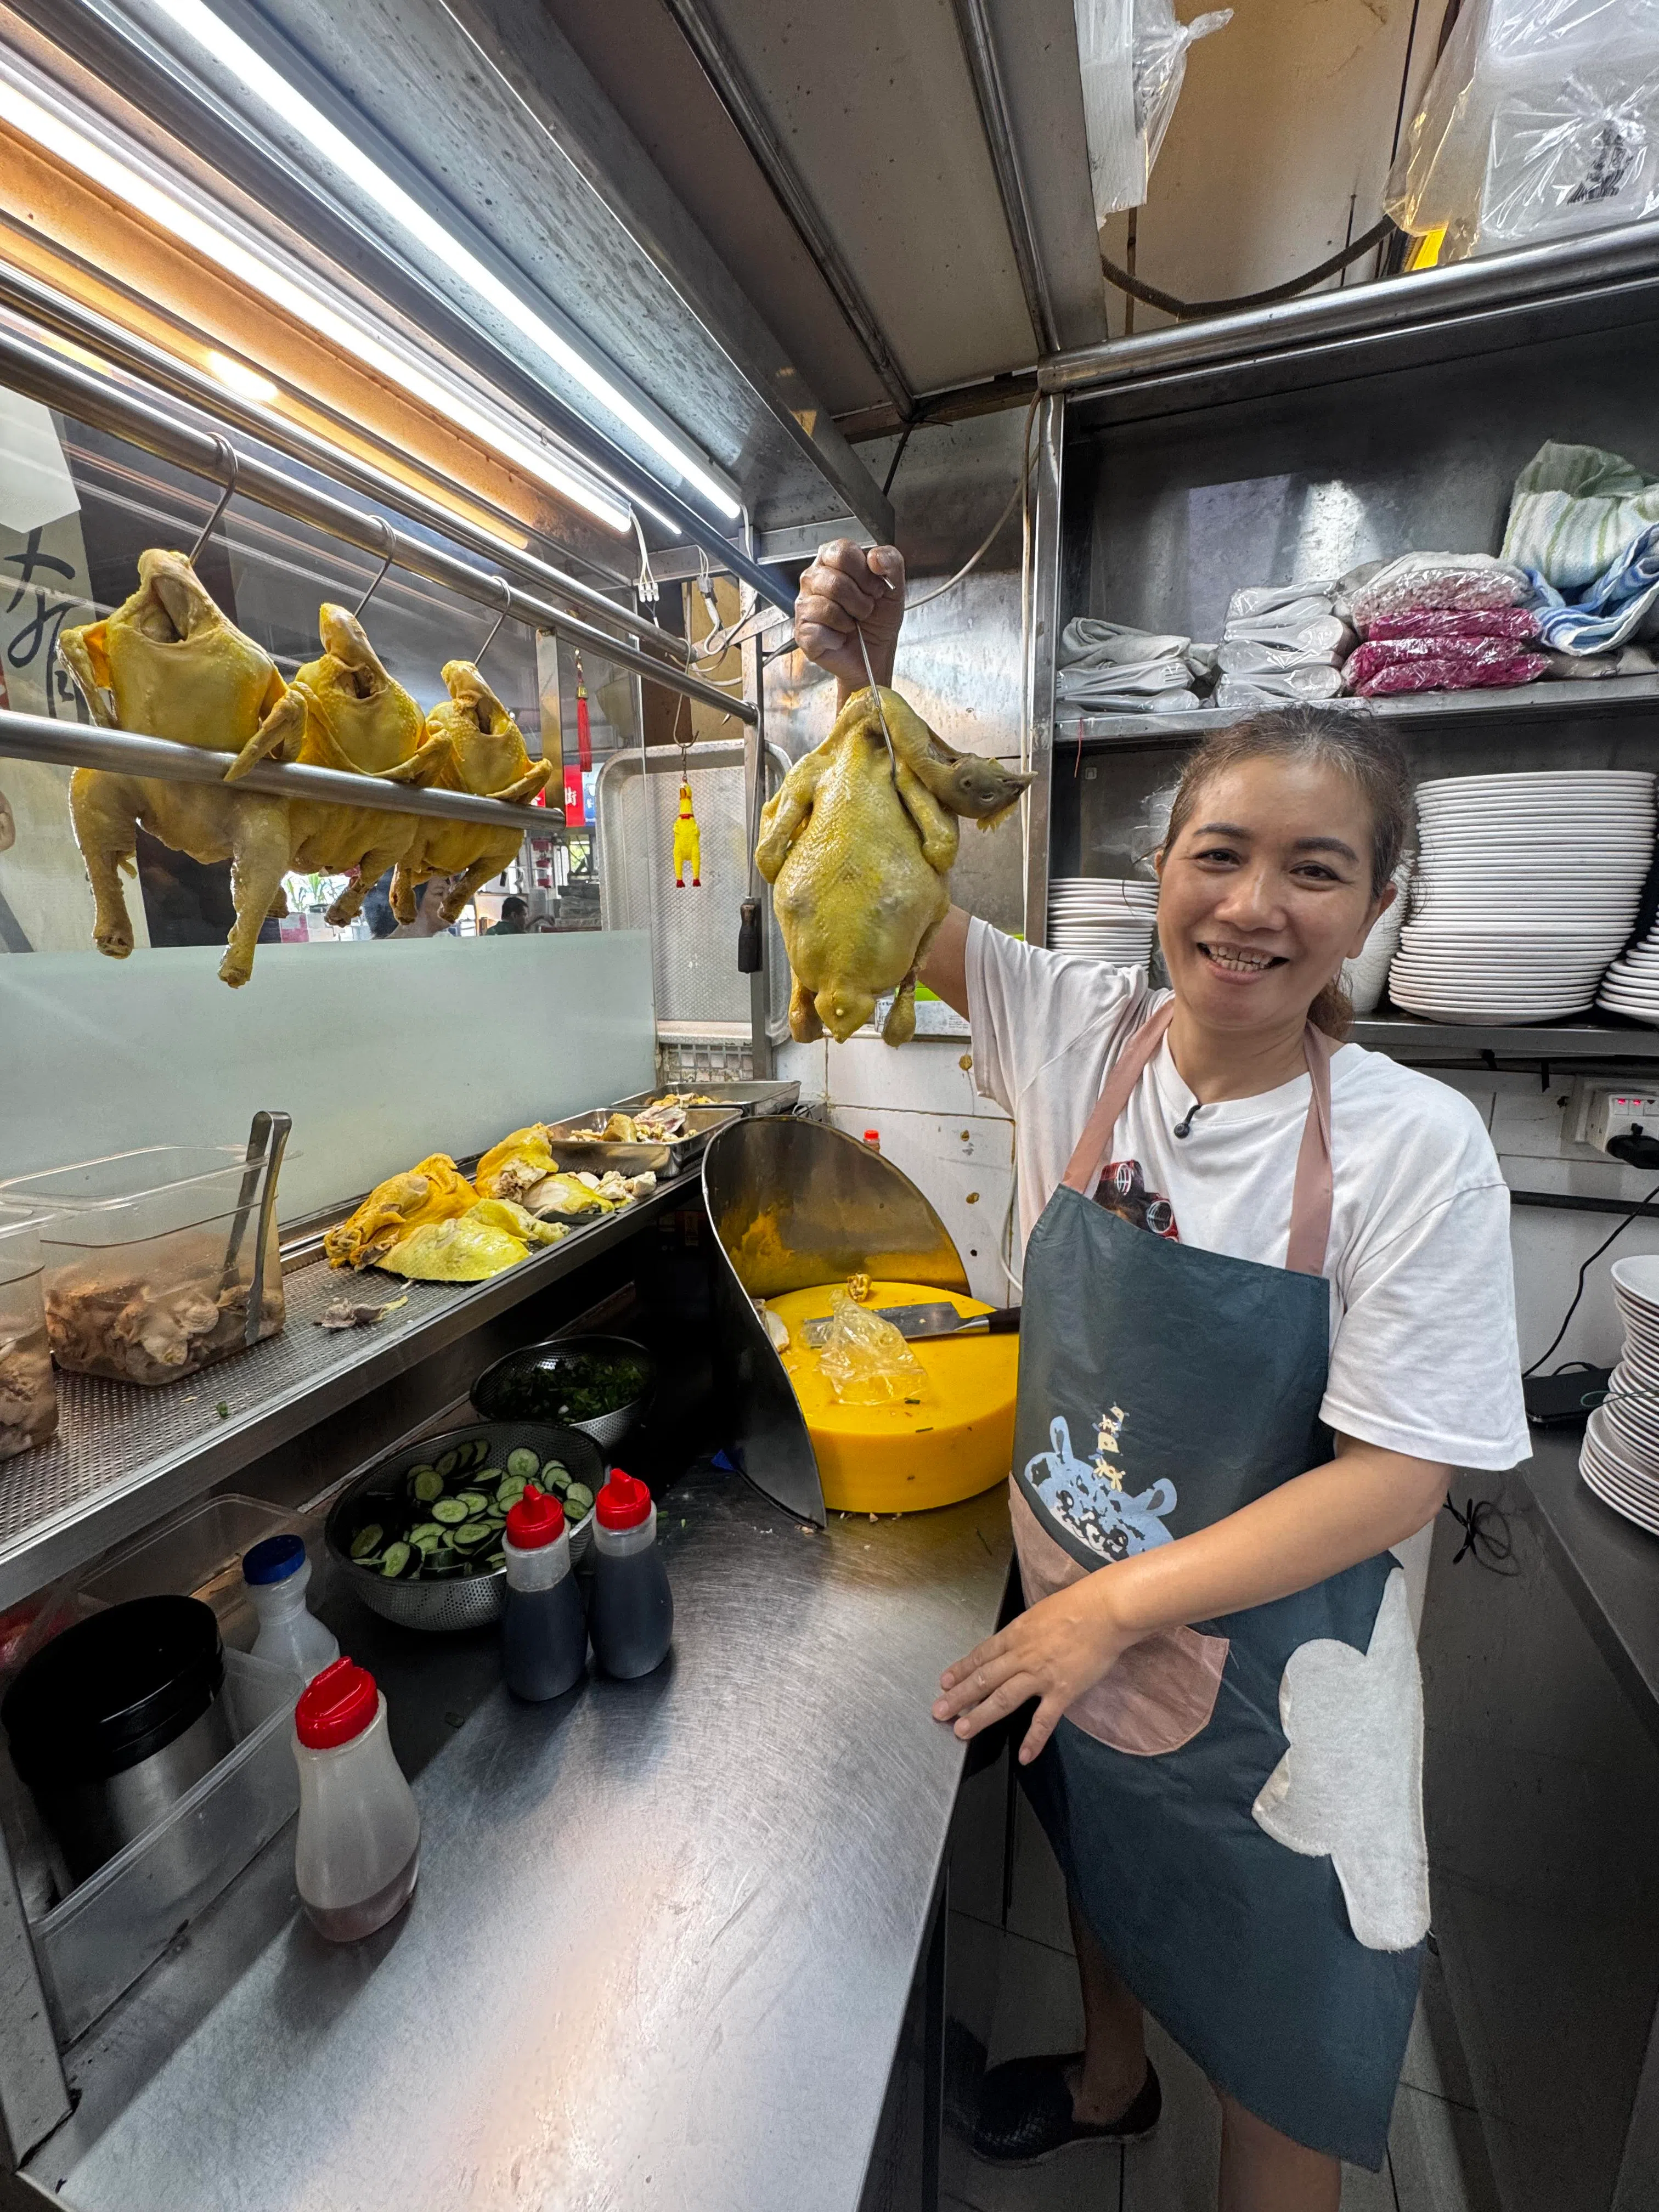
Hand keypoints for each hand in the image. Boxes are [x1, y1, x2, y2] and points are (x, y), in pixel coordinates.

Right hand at [795, 540, 905, 699]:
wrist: (875, 653)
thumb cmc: (878, 619)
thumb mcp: (895, 587)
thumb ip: (891, 562)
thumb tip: (875, 557)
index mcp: (833, 560)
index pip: (842, 551)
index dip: (863, 573)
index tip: (874, 588)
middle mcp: (814, 578)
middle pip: (833, 580)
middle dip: (859, 600)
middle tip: (865, 609)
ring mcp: (804, 604)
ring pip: (825, 605)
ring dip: (849, 619)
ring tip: (853, 623)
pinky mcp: (802, 630)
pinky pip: (819, 630)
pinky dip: (838, 637)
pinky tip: (840, 636)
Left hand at [933, 1575, 1138, 1764]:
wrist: (1105, 1610)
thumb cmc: (1078, 1605)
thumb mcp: (1040, 1613)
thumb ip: (1025, 1632)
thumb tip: (1015, 1642)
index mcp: (1016, 1634)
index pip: (982, 1655)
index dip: (962, 1669)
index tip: (945, 1681)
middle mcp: (1022, 1656)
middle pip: (984, 1678)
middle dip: (959, 1695)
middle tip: (939, 1710)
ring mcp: (1040, 1676)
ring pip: (1003, 1698)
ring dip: (980, 1716)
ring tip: (961, 1731)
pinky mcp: (1062, 1691)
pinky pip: (1044, 1720)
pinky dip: (1034, 1740)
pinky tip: (1024, 1757)